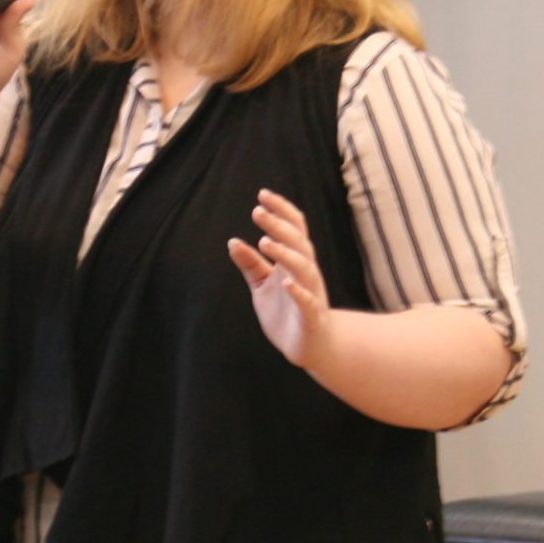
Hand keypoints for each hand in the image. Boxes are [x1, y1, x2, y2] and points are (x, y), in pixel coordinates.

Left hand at [227, 189, 330, 369]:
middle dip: (278, 226)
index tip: (262, 195)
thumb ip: (251, 264)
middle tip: (257, 212)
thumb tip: (232, 242)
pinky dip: (298, 291)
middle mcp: (306, 272)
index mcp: (295, 261)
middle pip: (297, 242)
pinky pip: (307, 301)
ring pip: (303, 267)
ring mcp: (311, 292)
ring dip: (285, 253)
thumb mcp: (262, 285)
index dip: (281, 210)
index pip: (293, 228)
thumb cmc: (287, 311)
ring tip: (264, 243)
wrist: (311, 347)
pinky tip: (285, 283)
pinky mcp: (311, 316)